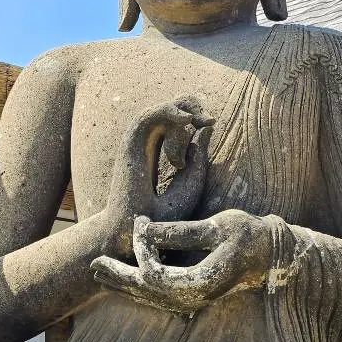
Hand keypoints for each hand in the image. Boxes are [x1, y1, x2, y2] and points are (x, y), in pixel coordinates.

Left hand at [91, 210, 274, 315]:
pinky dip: (139, 289)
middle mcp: (193, 299)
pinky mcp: (192, 297)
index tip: (140, 221)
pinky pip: (158, 297)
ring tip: (100, 273)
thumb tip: (144, 229)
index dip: (142, 249)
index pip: (155, 274)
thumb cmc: (249, 236)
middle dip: (118, 276)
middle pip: (145, 292)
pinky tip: (125, 280)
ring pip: (149, 298)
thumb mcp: (216, 227)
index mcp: (199, 283)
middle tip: (93, 264)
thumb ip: (179, 232)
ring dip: (124, 284)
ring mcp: (192, 301)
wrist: (271, 255)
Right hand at [100, 98, 212, 253]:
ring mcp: (137, 144)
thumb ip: (198, 157)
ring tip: (202, 118)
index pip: (176, 121)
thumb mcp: (190, 184)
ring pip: (160, 109)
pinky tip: (188, 119)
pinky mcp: (130, 146)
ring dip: (184, 108)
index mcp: (159, 152)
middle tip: (209, 118)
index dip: (195, 115)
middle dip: (192, 105)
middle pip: (169, 109)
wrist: (136, 236)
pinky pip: (148, 116)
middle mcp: (147, 145)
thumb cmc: (161, 219)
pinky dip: (167, 111)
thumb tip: (207, 128)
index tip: (212, 123)